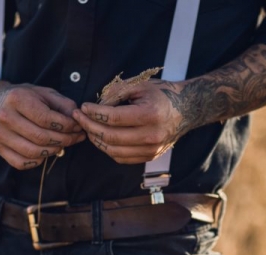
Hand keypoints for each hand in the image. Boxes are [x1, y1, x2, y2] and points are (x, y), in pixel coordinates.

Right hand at [0, 83, 85, 169]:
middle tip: (76, 138)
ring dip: (53, 151)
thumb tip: (77, 120)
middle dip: (65, 140)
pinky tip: (45, 152)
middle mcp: (5, 116)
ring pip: (33, 152)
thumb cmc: (26, 98)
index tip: (78, 127)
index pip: (46, 119)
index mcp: (17, 98)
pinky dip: (38, 161)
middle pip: (41, 137)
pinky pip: (22, 163)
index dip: (67, 126)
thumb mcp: (45, 93)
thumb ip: (64, 105)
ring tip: (62, 145)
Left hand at [72, 80, 190, 164]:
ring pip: (114, 151)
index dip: (94, 113)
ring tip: (88, 128)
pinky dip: (107, 149)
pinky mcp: (150, 156)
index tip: (83, 107)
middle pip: (111, 137)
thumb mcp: (140, 85)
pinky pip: (122, 158)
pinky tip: (101, 138)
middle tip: (79, 118)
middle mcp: (151, 135)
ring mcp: (151, 149)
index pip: (113, 118)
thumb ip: (116, 93)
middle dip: (90, 127)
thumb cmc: (162, 95)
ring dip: (96, 140)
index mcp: (150, 115)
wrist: (185, 110)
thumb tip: (95, 106)